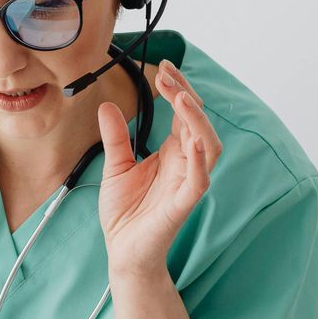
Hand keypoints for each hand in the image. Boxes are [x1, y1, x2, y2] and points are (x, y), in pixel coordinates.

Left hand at [95, 58, 220, 277]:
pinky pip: (200, 180)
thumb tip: (108, 105)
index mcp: (173, 153)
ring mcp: (187, 182)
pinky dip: (201, 160)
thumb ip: (116, 136)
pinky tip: (194, 142)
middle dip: (186, 95)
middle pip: (198, 122)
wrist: (122, 251)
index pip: (184, 114)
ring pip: (208, 146)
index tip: (163, 67)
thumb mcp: (116, 166)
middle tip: (166, 75)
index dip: (177, 89)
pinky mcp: (183, 204)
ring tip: (181, 98)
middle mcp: (186, 163)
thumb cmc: (125, 213)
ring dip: (197, 120)